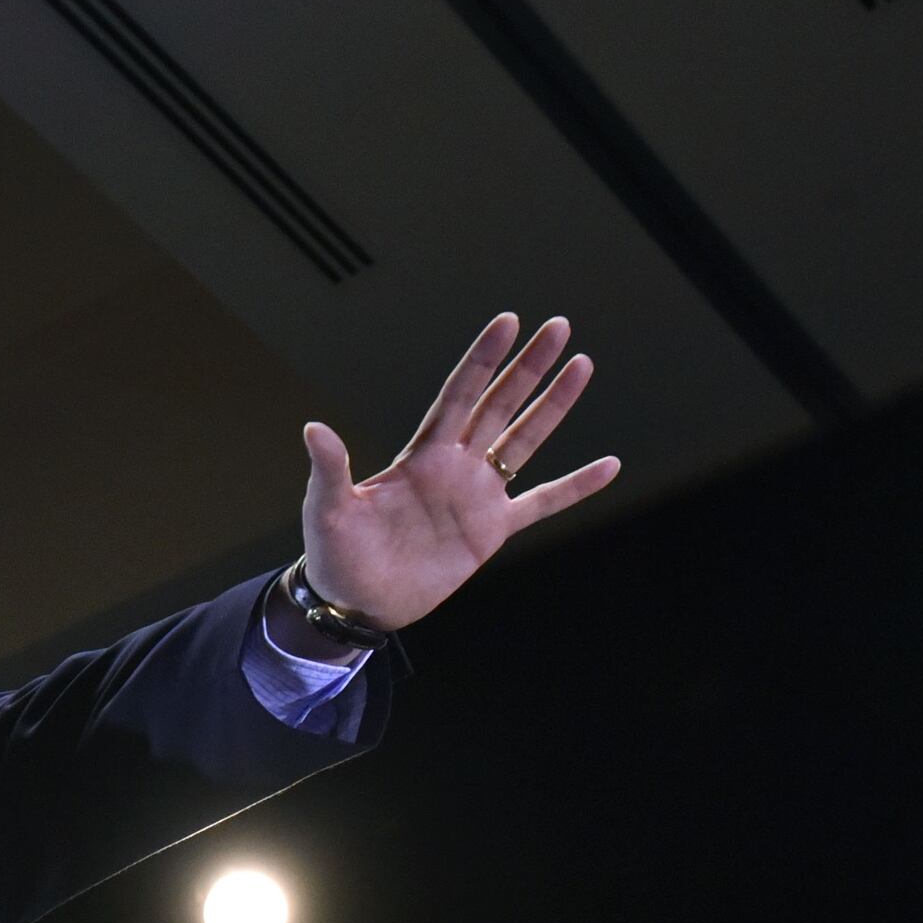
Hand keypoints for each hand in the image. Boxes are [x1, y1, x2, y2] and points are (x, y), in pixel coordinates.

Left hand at [299, 313, 618, 631]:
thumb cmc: (337, 553)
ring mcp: (477, 496)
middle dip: (528, 366)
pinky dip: (575, 487)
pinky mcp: (492, 531)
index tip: (508, 322)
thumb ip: (331, 469)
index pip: (460, 394)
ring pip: (525, 440)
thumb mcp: (329, 509)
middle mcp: (456, 465)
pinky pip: (543, 502)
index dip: (483, 359)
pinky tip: (609, 466)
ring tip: (581, 366)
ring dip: (554, 406)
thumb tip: (313, 428)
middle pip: (500, 404)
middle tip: (558, 327)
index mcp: (421, 454)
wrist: (358, 601)